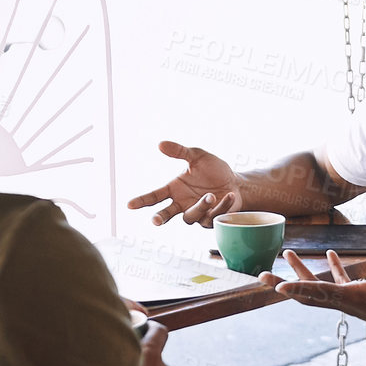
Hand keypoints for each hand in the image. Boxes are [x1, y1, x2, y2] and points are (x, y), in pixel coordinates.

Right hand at [127, 141, 243, 227]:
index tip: (129, 205)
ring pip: (190, 216)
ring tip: (210, 195)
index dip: (142, 201)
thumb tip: (160, 144)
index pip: (155, 196)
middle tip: (155, 221)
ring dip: (200, 206)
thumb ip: (180, 152)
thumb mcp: (197, 156)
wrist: (236, 182)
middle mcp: (182, 204)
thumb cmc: (214, 170)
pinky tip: (229, 195)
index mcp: (175, 189)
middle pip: (166, 214)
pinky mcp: (210, 220)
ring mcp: (196, 214)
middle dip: (160, 218)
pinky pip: (212, 217)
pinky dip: (221, 206)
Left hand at [258, 237, 365, 347]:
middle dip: (284, 284)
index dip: (297, 289)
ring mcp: (349, 300)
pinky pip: (338, 284)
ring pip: (318, 287)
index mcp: (351, 298)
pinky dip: (331, 270)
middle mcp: (344, 301)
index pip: (318, 293)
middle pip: (307, 293)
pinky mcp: (358, 297)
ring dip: (302, 273)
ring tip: (288, 254)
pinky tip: (330, 253)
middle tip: (262, 274)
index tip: (278, 287)